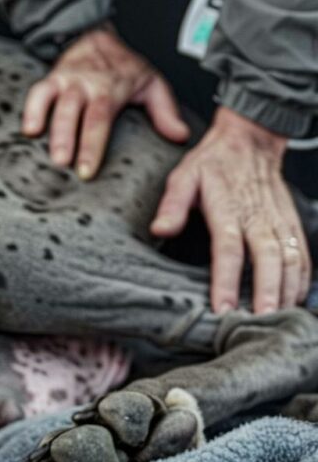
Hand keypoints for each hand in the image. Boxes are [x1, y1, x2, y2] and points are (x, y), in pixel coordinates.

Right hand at [22, 25, 189, 179]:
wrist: (97, 38)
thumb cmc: (123, 67)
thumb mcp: (151, 84)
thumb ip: (165, 111)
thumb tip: (179, 136)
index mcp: (110, 89)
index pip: (101, 119)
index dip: (92, 146)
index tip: (87, 170)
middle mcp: (86, 86)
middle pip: (74, 113)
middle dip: (67, 139)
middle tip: (63, 164)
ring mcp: (66, 82)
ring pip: (54, 103)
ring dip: (50, 129)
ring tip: (46, 154)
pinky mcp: (50, 80)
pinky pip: (37, 93)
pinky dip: (30, 111)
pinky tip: (28, 131)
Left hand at [151, 107, 307, 314]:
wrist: (250, 141)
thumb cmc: (212, 163)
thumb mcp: (183, 176)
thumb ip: (172, 204)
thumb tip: (159, 229)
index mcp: (228, 208)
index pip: (228, 249)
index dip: (226, 280)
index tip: (222, 308)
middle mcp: (259, 216)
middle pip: (268, 258)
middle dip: (266, 292)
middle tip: (261, 321)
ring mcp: (279, 221)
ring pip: (291, 258)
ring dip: (287, 289)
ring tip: (280, 318)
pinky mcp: (291, 223)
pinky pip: (302, 253)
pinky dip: (302, 278)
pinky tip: (295, 300)